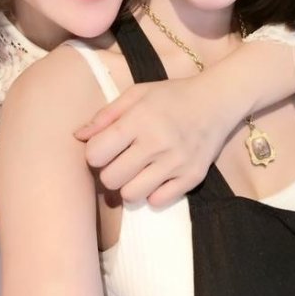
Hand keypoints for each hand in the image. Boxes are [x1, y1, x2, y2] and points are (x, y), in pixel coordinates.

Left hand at [74, 78, 223, 206]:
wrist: (216, 101)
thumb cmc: (171, 96)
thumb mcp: (136, 94)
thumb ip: (106, 115)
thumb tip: (78, 136)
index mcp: (139, 120)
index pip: (96, 153)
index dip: (95, 153)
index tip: (105, 147)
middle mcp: (157, 143)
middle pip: (110, 179)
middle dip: (110, 171)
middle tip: (121, 160)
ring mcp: (176, 163)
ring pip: (131, 195)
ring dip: (129, 185)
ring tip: (138, 170)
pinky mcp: (192, 178)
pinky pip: (157, 201)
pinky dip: (153, 192)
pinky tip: (157, 176)